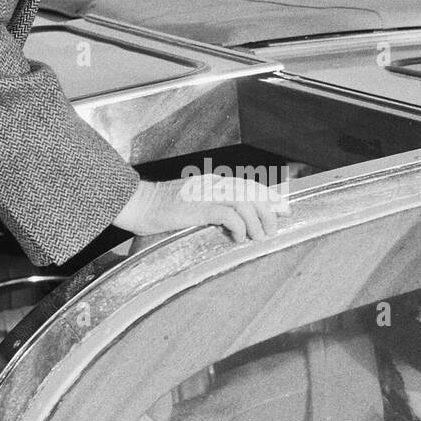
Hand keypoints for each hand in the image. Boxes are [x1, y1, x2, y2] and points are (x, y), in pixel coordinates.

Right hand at [116, 175, 288, 243]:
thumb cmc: (159, 209)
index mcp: (212, 182)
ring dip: (257, 221)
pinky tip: (239, 238)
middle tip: (275, 229)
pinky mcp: (199, 207)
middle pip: (252, 192)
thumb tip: (228, 226)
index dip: (269, 198)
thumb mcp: (189, 206)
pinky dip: (239, 226)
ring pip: (245, 202)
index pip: (248, 186)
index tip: (283, 210)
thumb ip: (209, 210)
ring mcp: (206, 194)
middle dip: (269, 211)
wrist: (137, 204)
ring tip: (260, 237)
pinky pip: (228, 214)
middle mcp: (213, 184)